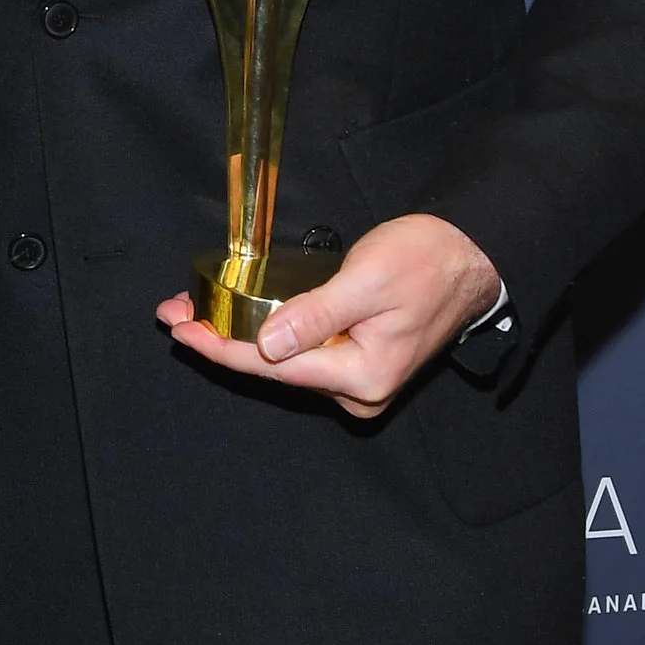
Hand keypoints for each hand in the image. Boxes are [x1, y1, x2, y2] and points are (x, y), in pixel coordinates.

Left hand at [156, 214, 500, 419]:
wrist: (470, 255)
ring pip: (283, 360)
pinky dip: (266, 332)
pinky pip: (301, 351)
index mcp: (362, 377)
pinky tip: (237, 317)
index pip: (273, 367)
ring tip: (194, 310)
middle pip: (272, 369)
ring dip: (238, 335)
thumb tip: (266, 344)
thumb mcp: (367, 282)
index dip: (220, 347)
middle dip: (221, 340)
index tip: (181, 329)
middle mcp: (359, 389)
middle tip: (173, 313)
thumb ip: (316, 316)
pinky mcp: (357, 360)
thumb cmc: (425, 262)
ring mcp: (359, 379)